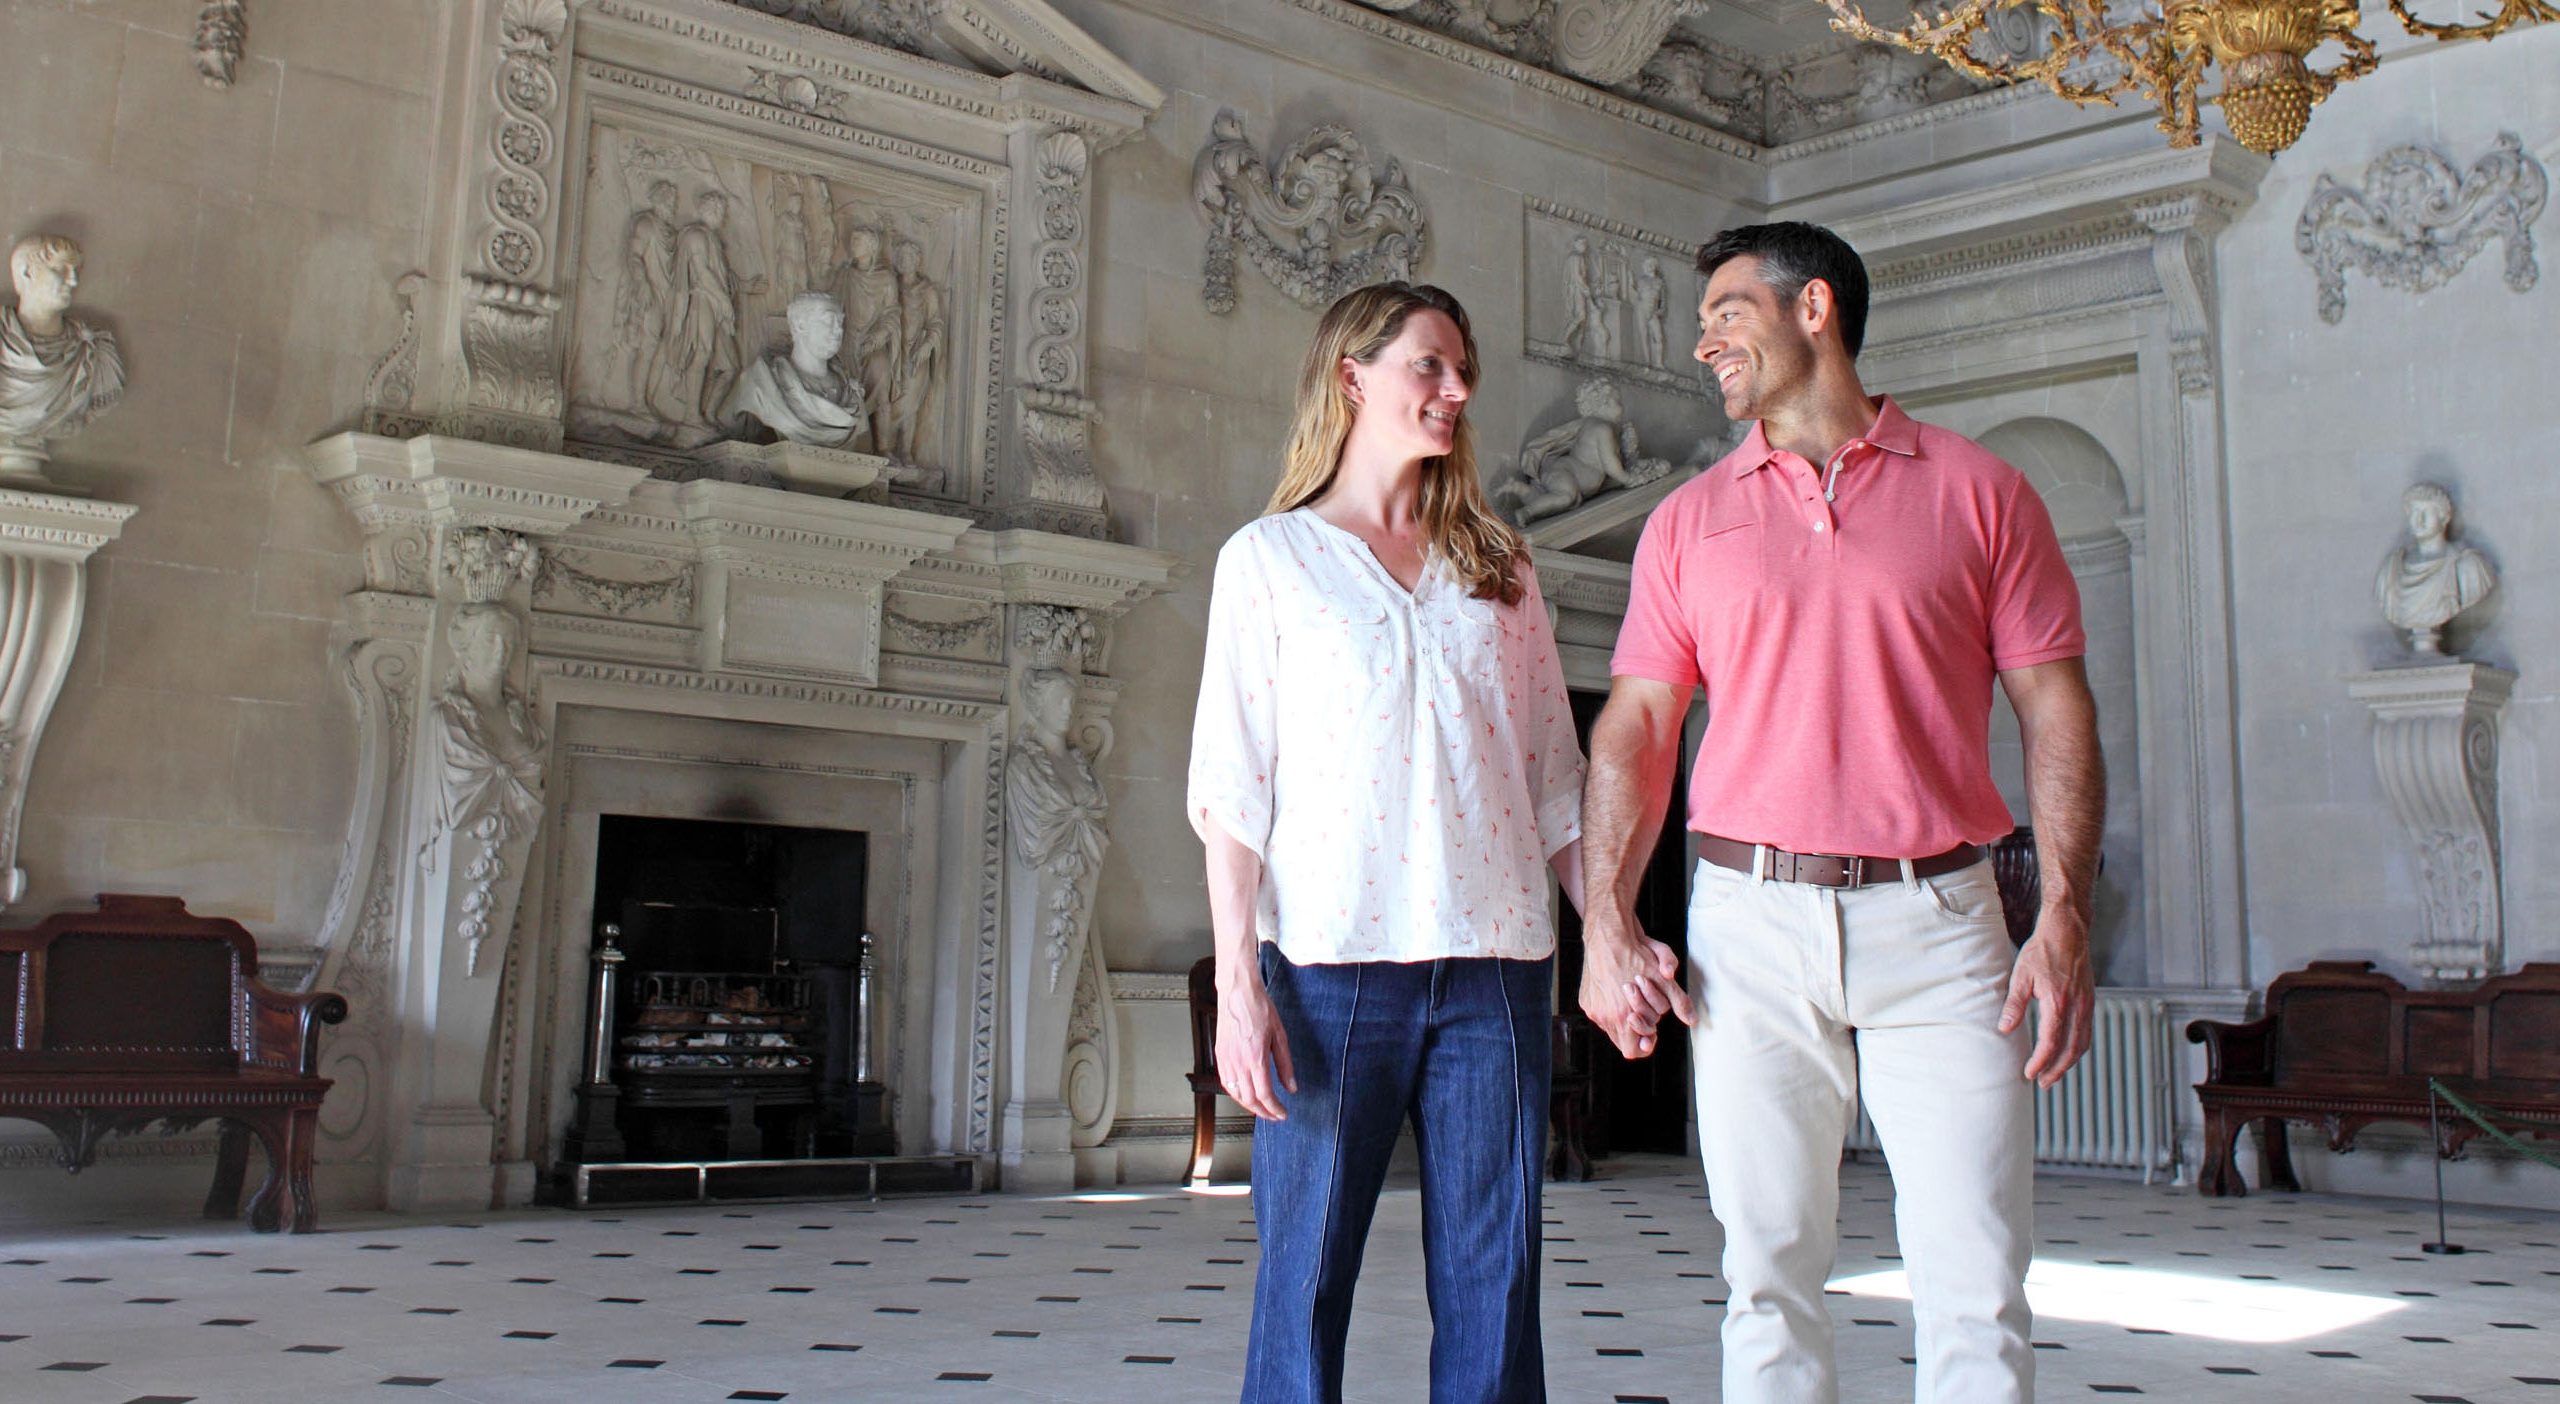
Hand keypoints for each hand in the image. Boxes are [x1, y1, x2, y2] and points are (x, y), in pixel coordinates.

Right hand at [1214, 974, 1296, 1120]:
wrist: (1237, 992)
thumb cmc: (1259, 1008)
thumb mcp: (1280, 1036)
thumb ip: (1285, 1064)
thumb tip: (1291, 1086)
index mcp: (1255, 1058)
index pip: (1265, 1095)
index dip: (1274, 1109)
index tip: (1282, 1114)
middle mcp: (1238, 1062)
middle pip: (1249, 1099)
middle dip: (1263, 1112)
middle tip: (1274, 1116)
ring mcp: (1226, 1059)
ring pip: (1235, 1094)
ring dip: (1249, 1106)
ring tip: (1261, 1109)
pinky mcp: (1220, 1054)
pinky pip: (1226, 1082)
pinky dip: (1236, 1094)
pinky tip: (1244, 1094)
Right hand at [1578, 914, 1694, 1059]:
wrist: (1608, 936)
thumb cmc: (1634, 955)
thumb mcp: (1664, 979)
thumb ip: (1679, 1002)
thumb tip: (1692, 1020)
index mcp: (1623, 1016)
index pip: (1633, 1050)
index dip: (1646, 1044)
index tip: (1652, 1032)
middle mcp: (1604, 1016)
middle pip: (1623, 1041)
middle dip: (1638, 1028)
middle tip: (1646, 1011)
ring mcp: (1593, 1008)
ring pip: (1612, 1028)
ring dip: (1625, 1018)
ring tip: (1633, 998)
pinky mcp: (1586, 999)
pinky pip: (1601, 1014)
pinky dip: (1611, 1008)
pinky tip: (1619, 991)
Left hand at [2001, 911, 2093, 1088]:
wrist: (2068, 931)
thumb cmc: (2043, 950)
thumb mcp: (2021, 975)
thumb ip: (2014, 1004)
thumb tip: (2005, 1029)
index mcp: (2059, 1002)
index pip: (2051, 1042)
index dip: (2041, 1062)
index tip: (2029, 1074)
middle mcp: (2078, 1007)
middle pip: (2071, 1049)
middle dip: (2057, 1070)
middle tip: (2043, 1083)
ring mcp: (2087, 1004)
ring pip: (2083, 1043)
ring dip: (2069, 1062)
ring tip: (2055, 1074)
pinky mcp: (2089, 1000)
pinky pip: (2087, 1031)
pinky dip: (2077, 1047)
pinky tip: (2066, 1051)